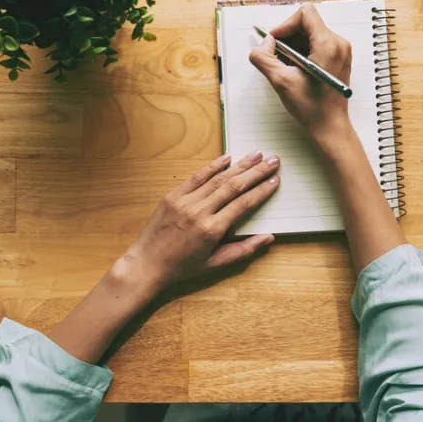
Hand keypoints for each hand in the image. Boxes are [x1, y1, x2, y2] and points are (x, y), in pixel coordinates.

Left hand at [123, 152, 280, 291]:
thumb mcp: (215, 264)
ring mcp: (185, 202)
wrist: (147, 264)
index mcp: (212, 230)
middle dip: (256, 172)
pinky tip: (227, 157)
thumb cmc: (182, 267)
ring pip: (218, 179)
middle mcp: (200, 212)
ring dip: (239, 165)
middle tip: (273, 160)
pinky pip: (196, 177)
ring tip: (256, 154)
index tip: (275, 180)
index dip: (262, 190)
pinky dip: (213, 166)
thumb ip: (244, 250)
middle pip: (234, 186)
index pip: (244, 204)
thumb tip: (269, 238)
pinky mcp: (173, 196)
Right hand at [249, 3, 353, 148]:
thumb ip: (264, 57)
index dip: (285, 25)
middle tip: (277, 56)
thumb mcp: (280, 81)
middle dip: (288, 37)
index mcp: (328, 45)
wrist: (330, 126)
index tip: (275, 42)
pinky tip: (295, 68)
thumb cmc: (312, 108)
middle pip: (308, 23)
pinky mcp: (339, 58)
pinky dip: (303, 51)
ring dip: (294, 45)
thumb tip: (265, 43)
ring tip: (286, 65)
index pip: (305, 14)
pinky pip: (318, 44)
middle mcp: (339, 43)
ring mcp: (341, 51)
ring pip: (311, 33)